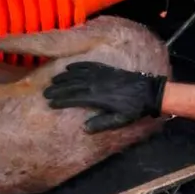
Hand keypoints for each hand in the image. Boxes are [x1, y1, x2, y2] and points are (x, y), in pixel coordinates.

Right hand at [43, 61, 167, 133]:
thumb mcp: (120, 120)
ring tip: (53, 80)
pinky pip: (89, 65)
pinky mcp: (107, 69)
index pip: (75, 99)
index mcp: (98, 98)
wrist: (149, 92)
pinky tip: (69, 67)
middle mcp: (97, 84)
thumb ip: (102, 124)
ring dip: (64, 77)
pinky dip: (78, 66)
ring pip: (78, 75)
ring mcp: (102, 75)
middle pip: (73, 86)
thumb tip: (84, 128)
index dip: (62, 101)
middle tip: (45, 92)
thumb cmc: (135, 108)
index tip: (50, 103)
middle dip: (58, 89)